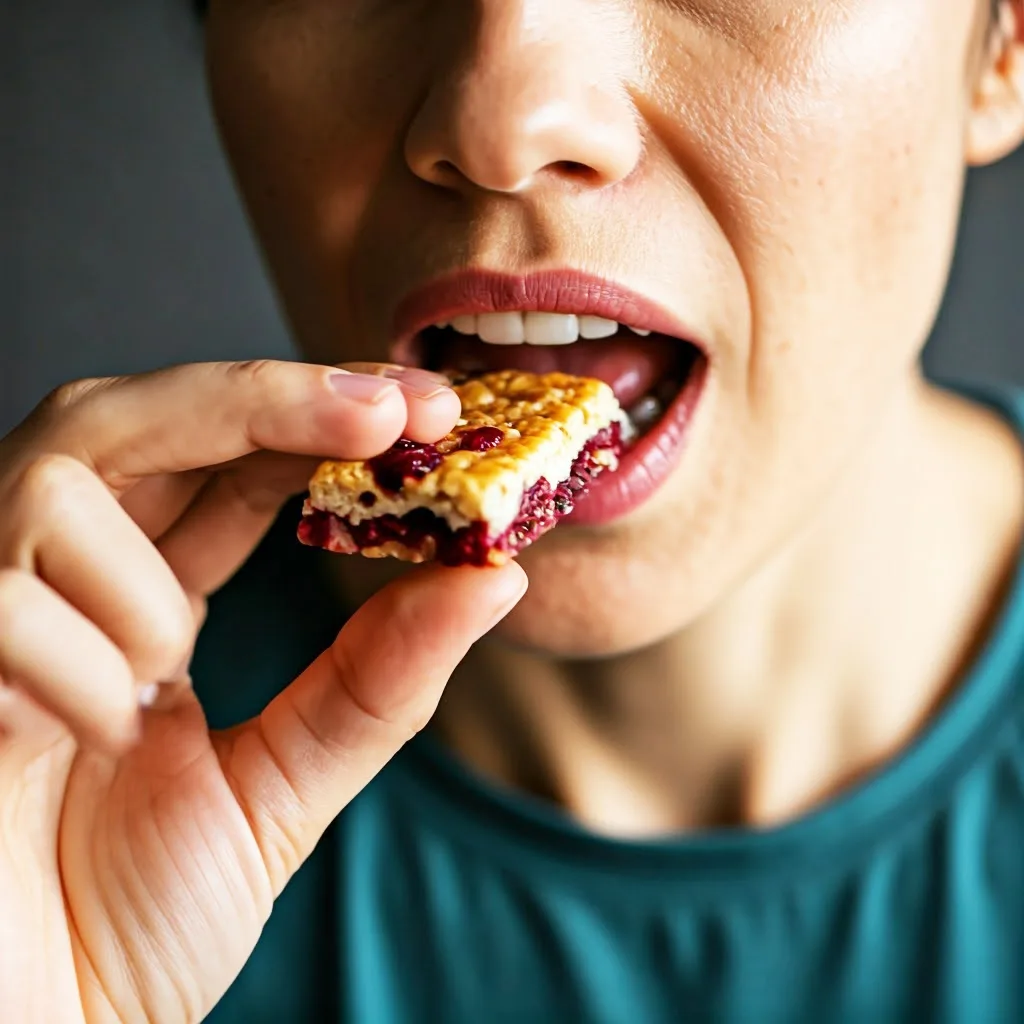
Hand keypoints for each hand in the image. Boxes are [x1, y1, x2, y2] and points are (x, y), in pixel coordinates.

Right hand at [0, 361, 526, 1022]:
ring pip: (58, 478)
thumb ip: (378, 680)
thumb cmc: (130, 922)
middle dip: (266, 398)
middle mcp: (55, 582)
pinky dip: (77, 669)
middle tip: (388, 407)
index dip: (317, 416)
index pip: (225, 459)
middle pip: (137, 416)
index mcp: (141, 599)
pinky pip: (2, 599)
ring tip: (152, 687)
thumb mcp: (283, 786)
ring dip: (144, 588)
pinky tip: (85, 744)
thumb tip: (493, 577)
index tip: (424, 406)